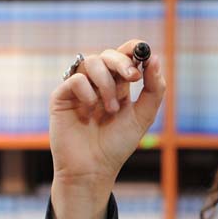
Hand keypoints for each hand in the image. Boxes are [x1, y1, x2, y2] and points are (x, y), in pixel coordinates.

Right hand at [49, 39, 165, 190]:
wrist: (92, 169)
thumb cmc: (116, 146)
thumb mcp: (143, 117)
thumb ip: (154, 90)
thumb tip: (156, 59)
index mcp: (118, 85)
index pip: (125, 55)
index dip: (134, 49)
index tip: (145, 56)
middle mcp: (98, 83)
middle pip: (109, 54)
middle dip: (123, 63)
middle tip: (133, 78)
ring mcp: (79, 88)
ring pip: (92, 62)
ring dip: (106, 83)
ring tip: (111, 109)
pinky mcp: (61, 96)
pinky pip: (75, 79)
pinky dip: (87, 92)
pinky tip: (89, 112)